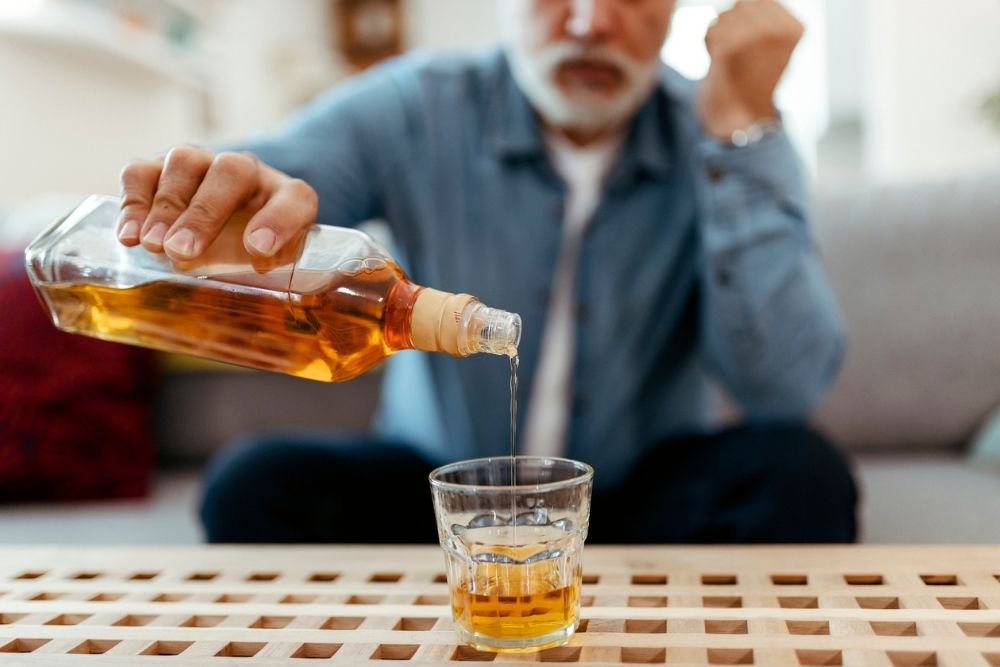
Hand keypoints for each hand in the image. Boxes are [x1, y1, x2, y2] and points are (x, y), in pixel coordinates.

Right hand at [116, 145, 317, 260]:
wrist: (227, 225)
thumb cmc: (255, 251)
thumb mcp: (274, 264)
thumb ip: (272, 272)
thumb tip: (254, 282)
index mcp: (287, 197)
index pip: (294, 200)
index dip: (278, 222)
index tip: (258, 249)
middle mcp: (246, 171)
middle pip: (230, 172)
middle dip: (204, 213)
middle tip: (182, 251)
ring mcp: (202, 163)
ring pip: (184, 162)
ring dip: (166, 206)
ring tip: (154, 244)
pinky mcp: (160, 168)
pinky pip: (142, 171)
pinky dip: (132, 202)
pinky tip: (128, 236)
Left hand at [696, 0, 803, 139]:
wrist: (741, 116)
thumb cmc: (754, 77)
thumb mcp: (771, 42)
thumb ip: (762, 15)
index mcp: (795, 28)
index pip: (759, 0)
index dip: (747, 19)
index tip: (752, 46)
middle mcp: (778, 31)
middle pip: (742, 4)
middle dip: (733, 24)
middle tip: (738, 54)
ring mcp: (755, 38)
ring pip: (725, 15)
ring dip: (720, 34)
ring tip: (732, 59)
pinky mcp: (729, 47)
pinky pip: (712, 30)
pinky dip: (710, 44)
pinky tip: (721, 62)